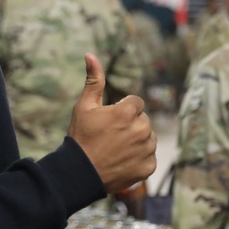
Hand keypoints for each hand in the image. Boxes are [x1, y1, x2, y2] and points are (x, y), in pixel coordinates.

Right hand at [68, 54, 156, 193]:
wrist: (79, 174)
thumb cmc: (81, 138)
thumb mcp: (84, 107)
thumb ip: (93, 80)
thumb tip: (90, 55)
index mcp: (128, 112)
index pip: (136, 103)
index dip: (123, 111)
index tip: (110, 121)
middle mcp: (141, 129)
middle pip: (143, 120)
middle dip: (131, 125)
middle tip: (111, 137)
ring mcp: (146, 149)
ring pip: (148, 138)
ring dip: (137, 141)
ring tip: (116, 149)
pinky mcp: (148, 166)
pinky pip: (149, 157)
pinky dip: (139, 159)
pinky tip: (122, 161)